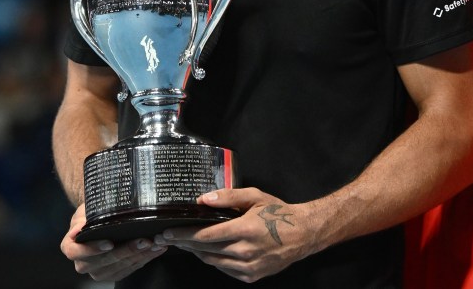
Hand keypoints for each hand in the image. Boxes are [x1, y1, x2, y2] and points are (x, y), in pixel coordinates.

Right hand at [60, 203, 166, 281]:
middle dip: (126, 251)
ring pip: (119, 267)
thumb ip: (82, 219)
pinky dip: (145, 258)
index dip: (93, 250)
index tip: (109, 243)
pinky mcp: (114, 273)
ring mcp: (98, 270)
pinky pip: (130, 269)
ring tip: (155, 243)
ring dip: (139, 256)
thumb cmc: (92, 212)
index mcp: (71, 247)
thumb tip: (78, 229)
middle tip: (144, 240)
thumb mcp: (85, 210)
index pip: (77, 252)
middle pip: (104, 261)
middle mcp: (83, 263)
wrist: (101, 218)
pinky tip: (156, 249)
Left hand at [154, 188, 323, 282]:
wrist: (303, 234)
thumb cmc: (279, 213)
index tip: (168, 232)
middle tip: (170, 238)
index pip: (205, 235)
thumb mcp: (256, 197)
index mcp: (245, 229)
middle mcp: (245, 251)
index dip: (184, 235)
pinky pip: (225, 269)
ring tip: (188, 244)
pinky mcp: (250, 276)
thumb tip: (203, 199)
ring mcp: (247, 267)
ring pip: (213, 261)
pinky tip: (211, 251)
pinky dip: (215, 260)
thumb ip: (228, 196)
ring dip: (197, 252)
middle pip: (205, 249)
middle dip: (184, 243)